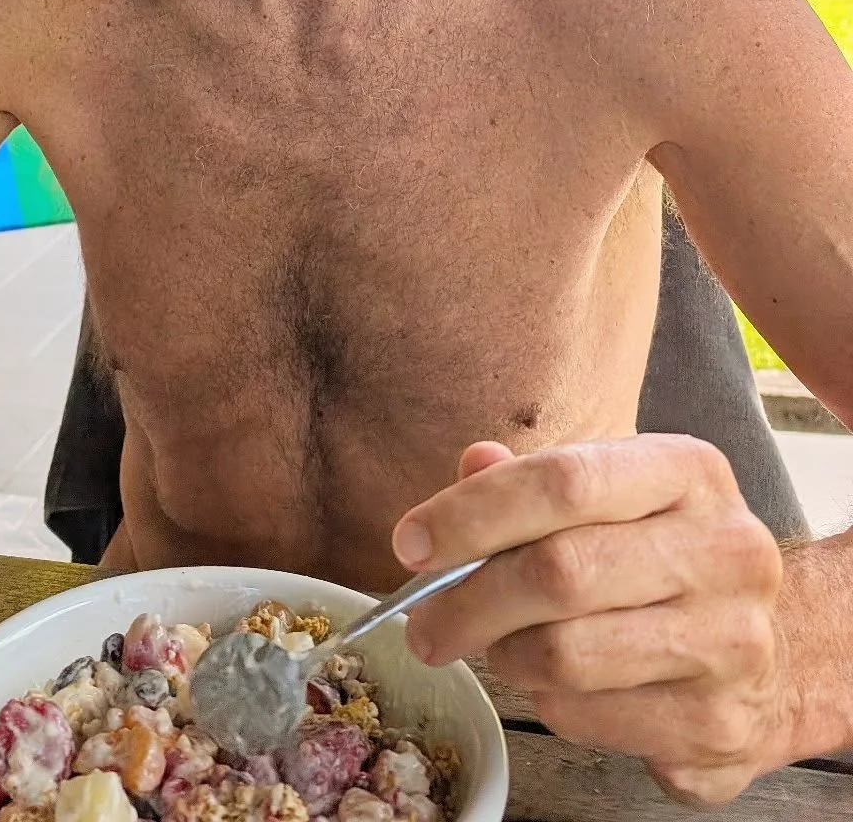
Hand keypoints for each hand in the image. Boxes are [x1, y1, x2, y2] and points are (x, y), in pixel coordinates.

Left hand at [391, 435, 789, 804]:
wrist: (778, 651)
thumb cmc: (659, 557)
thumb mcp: (610, 494)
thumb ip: (532, 478)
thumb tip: (473, 464)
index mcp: (688, 472)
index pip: (563, 480)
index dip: (471, 514)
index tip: (410, 543)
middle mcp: (725, 551)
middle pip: (557, 572)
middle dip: (466, 600)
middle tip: (422, 621)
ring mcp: (733, 643)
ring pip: (565, 654)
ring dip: (504, 654)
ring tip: (496, 645)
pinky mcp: (720, 724)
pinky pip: (588, 716)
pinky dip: (546, 702)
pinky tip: (553, 683)